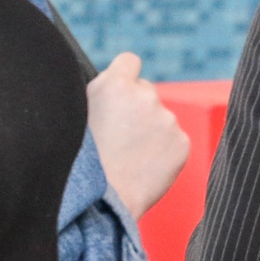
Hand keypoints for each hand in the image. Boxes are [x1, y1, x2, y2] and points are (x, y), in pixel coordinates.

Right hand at [87, 53, 188, 215]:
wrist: (105, 199)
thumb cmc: (82, 160)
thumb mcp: (77, 115)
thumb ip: (100, 94)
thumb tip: (112, 84)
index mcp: (115, 84)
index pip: (129, 61)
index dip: (124, 76)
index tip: (120, 92)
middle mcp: (145, 96)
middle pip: (145, 91)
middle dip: (136, 107)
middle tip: (118, 135)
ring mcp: (167, 120)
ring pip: (159, 117)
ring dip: (149, 130)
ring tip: (127, 156)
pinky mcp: (182, 142)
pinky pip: (173, 139)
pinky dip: (162, 149)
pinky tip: (143, 165)